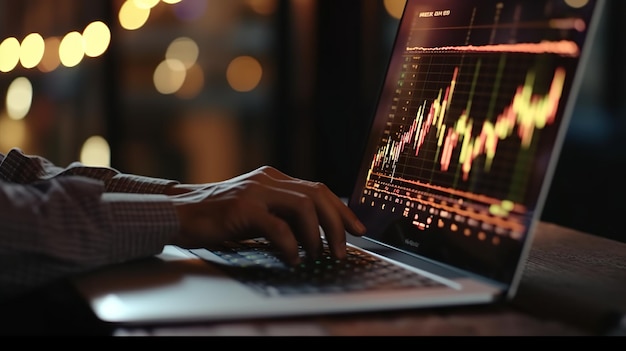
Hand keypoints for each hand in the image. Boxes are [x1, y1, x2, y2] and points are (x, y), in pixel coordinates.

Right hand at [166, 166, 366, 264]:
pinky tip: (293, 259)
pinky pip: (278, 227)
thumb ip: (282, 214)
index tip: (358, 229)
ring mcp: (255, 192)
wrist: (179, 212)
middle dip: (337, 223)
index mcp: (274, 177)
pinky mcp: (242, 208)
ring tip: (319, 256)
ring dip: (317, 235)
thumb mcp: (256, 209)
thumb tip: (315, 234)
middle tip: (343, 250)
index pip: (318, 189)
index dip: (342, 210)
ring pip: (303, 207)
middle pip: (317, 194)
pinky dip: (291, 246)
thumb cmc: (218, 216)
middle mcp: (268, 179)